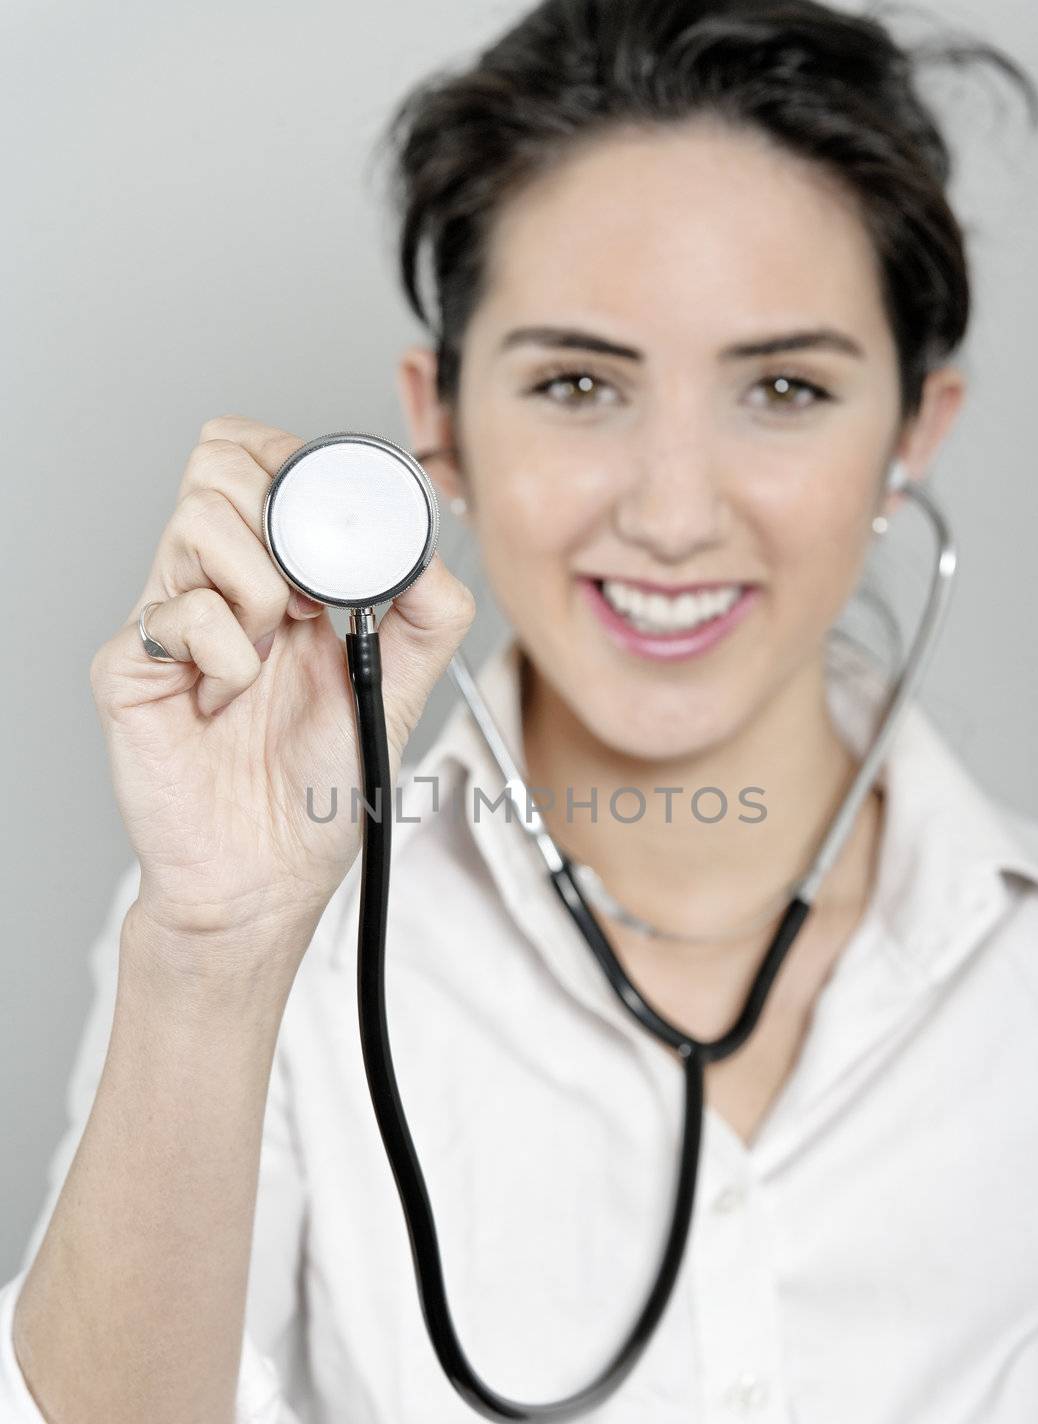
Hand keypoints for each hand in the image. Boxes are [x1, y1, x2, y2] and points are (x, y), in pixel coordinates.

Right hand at [90, 415, 475, 942]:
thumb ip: (426, 614)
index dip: (294, 464)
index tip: (338, 530)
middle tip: (310, 602)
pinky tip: (228, 703)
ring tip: (271, 657)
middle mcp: (211, 582)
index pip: (251, 453)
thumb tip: (430, 548)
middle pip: (217, 461)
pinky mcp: (130, 667)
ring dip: (264, 590)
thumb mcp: (398, 689)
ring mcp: (166, 620)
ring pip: (200, 521)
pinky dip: (230, 659)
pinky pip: (183, 612)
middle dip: (283, 520)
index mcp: (269, 571)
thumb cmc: (315, 791)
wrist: (268, 878)